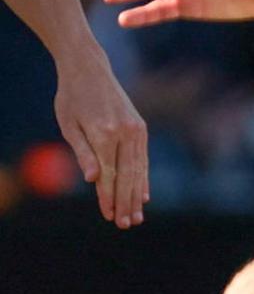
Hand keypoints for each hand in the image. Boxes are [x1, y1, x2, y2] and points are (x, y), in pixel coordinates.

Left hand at [54, 49, 148, 228]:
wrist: (90, 69)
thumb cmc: (72, 98)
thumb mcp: (69, 125)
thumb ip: (82, 153)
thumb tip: (92, 179)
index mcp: (104, 133)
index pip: (108, 174)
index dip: (107, 197)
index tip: (109, 217)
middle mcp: (125, 132)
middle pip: (127, 175)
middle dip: (126, 202)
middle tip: (126, 224)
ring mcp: (136, 129)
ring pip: (138, 168)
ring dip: (137, 195)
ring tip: (137, 216)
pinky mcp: (141, 127)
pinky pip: (143, 158)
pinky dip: (144, 177)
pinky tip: (145, 194)